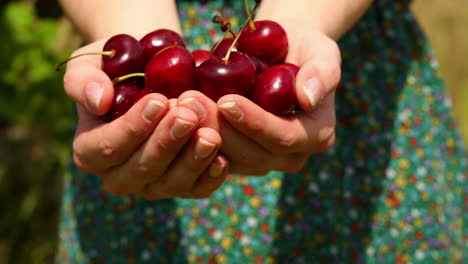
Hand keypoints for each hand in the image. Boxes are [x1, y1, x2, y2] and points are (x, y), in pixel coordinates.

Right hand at [63, 40, 228, 198]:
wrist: (152, 75)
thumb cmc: (118, 71)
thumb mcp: (91, 65)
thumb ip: (83, 81)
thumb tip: (98, 102)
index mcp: (90, 150)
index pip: (106, 148)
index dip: (132, 128)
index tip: (158, 101)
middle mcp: (119, 175)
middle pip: (142, 168)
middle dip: (167, 142)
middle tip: (189, 113)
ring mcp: (152, 185)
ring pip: (172, 183)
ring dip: (193, 159)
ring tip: (211, 134)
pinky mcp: (182, 185)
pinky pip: (197, 189)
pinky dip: (211, 176)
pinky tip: (223, 157)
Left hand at [178, 22, 339, 174]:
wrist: (281, 55)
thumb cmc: (302, 49)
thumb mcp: (320, 50)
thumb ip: (323, 72)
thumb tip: (308, 99)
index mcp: (316, 135)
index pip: (284, 137)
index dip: (255, 123)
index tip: (226, 100)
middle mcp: (291, 155)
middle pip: (252, 154)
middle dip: (219, 129)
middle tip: (189, 101)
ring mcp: (263, 160)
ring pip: (229, 159)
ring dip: (200, 134)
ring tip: (179, 104)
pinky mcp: (238, 157)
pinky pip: (214, 155)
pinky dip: (193, 138)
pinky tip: (174, 115)